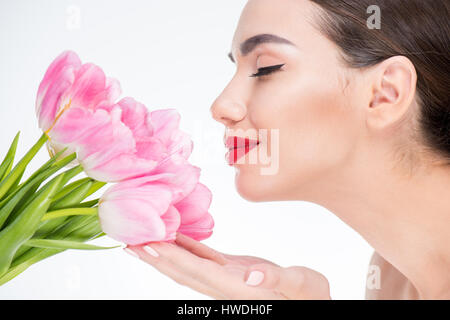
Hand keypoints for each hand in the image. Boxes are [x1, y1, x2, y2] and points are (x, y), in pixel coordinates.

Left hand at [125, 233, 330, 299]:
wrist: (312, 301)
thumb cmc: (310, 296)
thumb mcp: (301, 286)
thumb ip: (277, 281)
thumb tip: (253, 276)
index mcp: (236, 288)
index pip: (195, 271)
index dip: (168, 258)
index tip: (145, 245)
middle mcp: (224, 285)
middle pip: (181, 269)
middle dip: (155, 255)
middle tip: (128, 239)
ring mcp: (225, 278)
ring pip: (187, 263)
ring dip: (164, 251)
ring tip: (142, 237)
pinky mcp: (231, 269)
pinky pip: (203, 256)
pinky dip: (186, 246)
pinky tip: (175, 235)